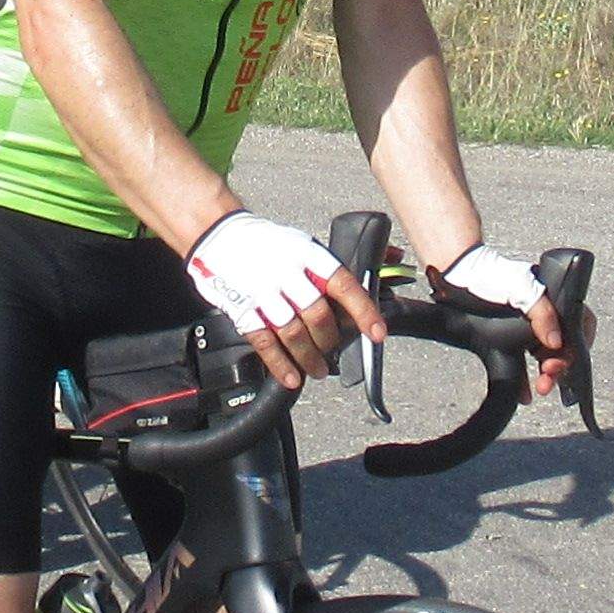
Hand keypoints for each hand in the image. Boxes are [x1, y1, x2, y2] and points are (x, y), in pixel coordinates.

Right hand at [189, 207, 380, 385]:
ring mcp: (262, 293)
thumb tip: (395, 259)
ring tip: (318, 370)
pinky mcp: (242, 310)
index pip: (343, 285)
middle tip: (334, 351)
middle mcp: (287, 274)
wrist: (218, 235)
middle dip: (331, 340)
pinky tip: (291, 377)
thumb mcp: (304, 243)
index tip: (377, 333)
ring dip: (309, 358)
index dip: (363, 311)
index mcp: (308, 256)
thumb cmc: (266, 243)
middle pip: (318, 315)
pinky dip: (279, 364)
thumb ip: (338, 264)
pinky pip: (264, 342)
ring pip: (293, 333)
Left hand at [432, 239, 571, 396]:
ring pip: (542, 358)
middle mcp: (541, 316)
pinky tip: (525, 395)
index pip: (578, 324)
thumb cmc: (491, 273)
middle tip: (548, 378)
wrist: (455, 276)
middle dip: (559, 366)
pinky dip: (524, 381)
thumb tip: (556, 342)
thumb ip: (543, 313)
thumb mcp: (521, 288)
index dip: (577, 345)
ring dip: (545, 376)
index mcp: (552, 300)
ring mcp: (524, 329)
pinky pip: (520, 364)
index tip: (565, 360)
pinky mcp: (505, 341)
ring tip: (541, 388)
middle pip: (561, 346)